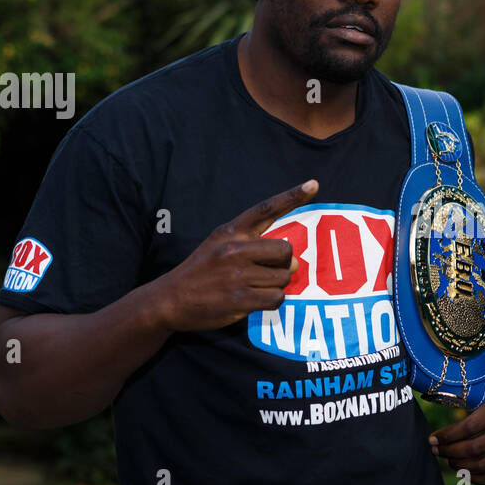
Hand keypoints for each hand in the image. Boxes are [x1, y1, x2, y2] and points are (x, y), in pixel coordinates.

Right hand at [153, 179, 318, 331]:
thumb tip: (294, 262)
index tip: (314, 183)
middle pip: (285, 251)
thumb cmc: (201, 273)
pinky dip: (272, 301)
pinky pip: (276, 298)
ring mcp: (237, 275)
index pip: (265, 209)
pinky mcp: (240, 299)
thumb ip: (254, 245)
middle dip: (283, 264)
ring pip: (283, 277)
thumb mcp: (218, 245)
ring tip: (253, 288)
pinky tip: (254, 301)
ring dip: (275, 285)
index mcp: (230, 232)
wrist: (170, 300)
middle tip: (267, 272)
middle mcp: (235, 249)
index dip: (292, 196)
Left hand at [428, 382, 484, 484]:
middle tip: (435, 450)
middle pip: (474, 448)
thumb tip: (436, 396)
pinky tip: (464, 473)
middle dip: (449, 451)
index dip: (447, 436)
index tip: (432, 438)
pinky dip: (477, 479)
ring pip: (483, 466)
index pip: (468, 427)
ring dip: (460, 466)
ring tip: (448, 460)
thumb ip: (469, 392)